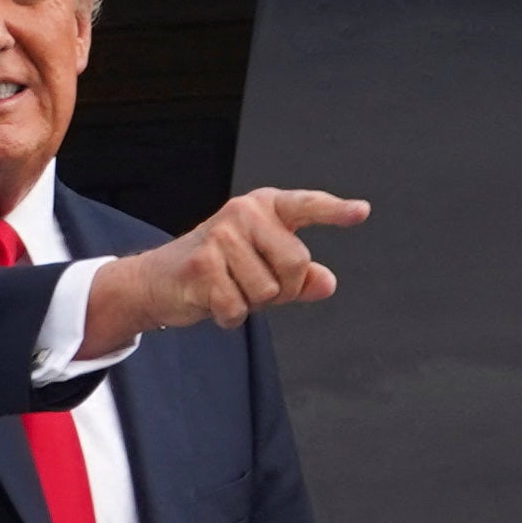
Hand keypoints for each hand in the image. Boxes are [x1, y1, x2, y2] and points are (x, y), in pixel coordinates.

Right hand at [84, 189, 370, 354]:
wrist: (158, 280)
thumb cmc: (218, 271)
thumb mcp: (265, 271)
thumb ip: (301, 277)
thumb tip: (327, 283)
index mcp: (265, 209)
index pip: (306, 206)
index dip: (335, 211)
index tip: (362, 211)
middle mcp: (244, 213)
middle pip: (296, 264)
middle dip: (281, 288)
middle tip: (249, 283)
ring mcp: (222, 236)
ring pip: (268, 290)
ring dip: (251, 303)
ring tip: (228, 288)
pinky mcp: (203, 264)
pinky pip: (239, 307)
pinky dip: (229, 316)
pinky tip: (212, 300)